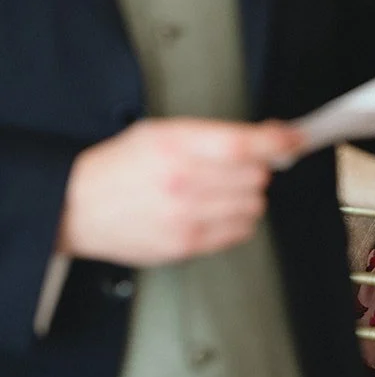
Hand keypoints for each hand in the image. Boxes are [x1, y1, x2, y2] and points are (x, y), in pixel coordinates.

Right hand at [59, 119, 300, 266]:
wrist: (76, 207)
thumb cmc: (120, 166)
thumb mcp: (163, 132)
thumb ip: (216, 134)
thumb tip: (268, 135)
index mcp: (176, 146)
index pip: (245, 144)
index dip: (279, 141)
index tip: (296, 139)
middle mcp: (182, 181)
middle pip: (257, 176)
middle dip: (255, 169)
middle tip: (234, 168)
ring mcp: (184, 216)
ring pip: (253, 205)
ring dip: (246, 196)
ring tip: (218, 191)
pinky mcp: (185, 244)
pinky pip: (239, 232)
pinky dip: (236, 221)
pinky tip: (214, 212)